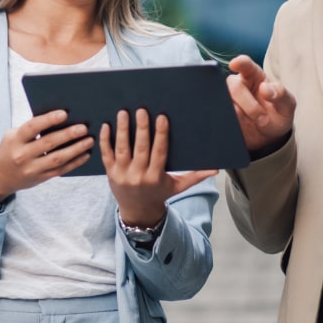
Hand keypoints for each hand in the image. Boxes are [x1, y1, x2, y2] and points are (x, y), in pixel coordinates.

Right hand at [0, 110, 93, 204]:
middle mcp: (22, 155)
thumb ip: (32, 128)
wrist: (0, 175)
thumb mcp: (14, 135)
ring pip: (57, 159)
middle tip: (84, 127)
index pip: (32, 127)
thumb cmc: (12, 147)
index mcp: (15, 140)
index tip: (64, 113)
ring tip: (89, 140)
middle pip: (48, 143)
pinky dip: (75, 162)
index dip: (48, 120)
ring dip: (76, 149)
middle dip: (68, 135)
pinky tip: (86, 155)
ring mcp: (32, 169)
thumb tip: (60, 116)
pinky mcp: (40, 178)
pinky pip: (60, 170)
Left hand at [100, 109, 215, 226]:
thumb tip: (216, 170)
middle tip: (142, 110)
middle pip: (140, 148)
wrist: (137, 212)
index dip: (161, 134)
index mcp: (156, 176)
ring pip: (122, 149)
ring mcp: (122, 174)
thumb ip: (196, 176)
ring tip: (124, 112)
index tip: (162, 117)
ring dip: (122, 130)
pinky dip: (105, 140)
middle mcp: (139, 175)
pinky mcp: (110, 173)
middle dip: (142, 128)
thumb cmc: (160, 194)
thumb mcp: (178, 187)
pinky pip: (107, 154)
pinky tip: (107, 125)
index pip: (159, 152)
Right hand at [226, 55, 295, 152]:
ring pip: (226, 102)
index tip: (235, 64)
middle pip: (234, 86)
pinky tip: (246, 125)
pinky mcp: (224, 114)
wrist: (269, 135)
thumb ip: (281, 94)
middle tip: (263, 118)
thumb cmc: (278, 114)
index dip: (240, 62)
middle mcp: (239, 84)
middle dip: (249, 104)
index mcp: (255, 75)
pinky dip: (235, 122)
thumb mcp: (287, 104)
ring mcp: (230, 100)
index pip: (246, 65)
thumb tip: (265, 88)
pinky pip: (223, 115)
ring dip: (242, 115)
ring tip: (258, 122)